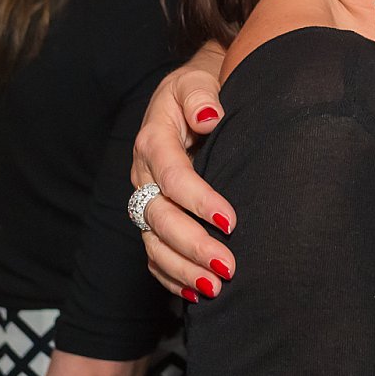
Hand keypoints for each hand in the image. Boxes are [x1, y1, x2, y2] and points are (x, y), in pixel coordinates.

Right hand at [130, 48, 235, 297]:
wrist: (188, 97)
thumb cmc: (198, 89)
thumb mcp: (196, 82)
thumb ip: (200, 97)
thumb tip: (209, 116)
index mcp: (153, 141)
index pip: (173, 178)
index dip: (199, 201)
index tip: (231, 221)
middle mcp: (143, 174)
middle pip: (160, 218)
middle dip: (192, 245)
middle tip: (227, 267)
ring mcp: (145, 198)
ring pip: (153, 242)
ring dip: (182, 269)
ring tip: (214, 288)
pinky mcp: (152, 215)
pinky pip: (152, 253)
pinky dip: (170, 276)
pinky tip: (194, 293)